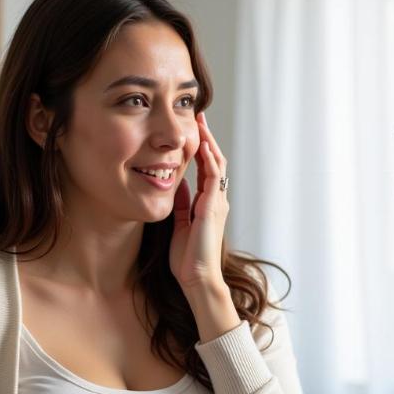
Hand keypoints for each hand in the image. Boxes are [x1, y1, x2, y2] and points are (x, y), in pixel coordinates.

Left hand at [169, 112, 228, 292]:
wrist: (197, 278)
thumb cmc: (188, 258)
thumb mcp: (179, 223)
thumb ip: (181, 203)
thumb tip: (176, 183)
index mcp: (207, 204)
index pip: (206, 168)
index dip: (200, 148)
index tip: (192, 129)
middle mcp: (216, 200)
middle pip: (214, 160)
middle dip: (206, 138)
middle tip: (198, 116)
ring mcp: (217, 203)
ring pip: (217, 164)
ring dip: (209, 142)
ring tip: (200, 122)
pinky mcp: (213, 208)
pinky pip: (213, 177)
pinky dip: (209, 159)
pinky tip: (202, 144)